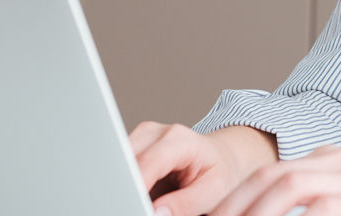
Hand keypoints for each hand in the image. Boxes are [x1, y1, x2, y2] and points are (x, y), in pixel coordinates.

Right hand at [131, 122, 279, 215]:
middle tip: (137, 206)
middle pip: (125, 163)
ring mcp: (141, 137)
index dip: (135, 189)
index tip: (134, 207)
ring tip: (142, 202)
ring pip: (117, 165)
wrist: (223, 156)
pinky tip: (140, 196)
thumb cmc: (220, 171)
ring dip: (125, 188)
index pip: (147, 164)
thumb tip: (155, 213)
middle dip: (126, 190)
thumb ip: (185, 204)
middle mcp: (155, 132)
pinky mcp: (133, 148)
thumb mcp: (213, 191)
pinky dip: (126, 186)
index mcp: (179, 139)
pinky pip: (120, 169)